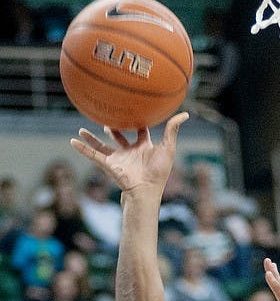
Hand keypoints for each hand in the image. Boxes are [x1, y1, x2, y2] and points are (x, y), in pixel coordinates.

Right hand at [70, 112, 188, 194]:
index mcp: (144, 148)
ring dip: (92, 139)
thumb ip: (172, 130)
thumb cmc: (159, 172)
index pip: (140, 132)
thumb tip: (185, 114)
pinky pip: (92, 155)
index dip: (138, 122)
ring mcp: (118, 159)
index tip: (133, 110)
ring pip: (102, 147)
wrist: (146, 190)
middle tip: (106, 119)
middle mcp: (130, 153)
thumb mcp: (168, 148)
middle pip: (119, 138)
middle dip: (113, 130)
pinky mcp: (108, 165)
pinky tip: (73, 141)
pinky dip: (82, 149)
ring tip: (81, 130)